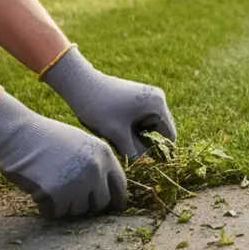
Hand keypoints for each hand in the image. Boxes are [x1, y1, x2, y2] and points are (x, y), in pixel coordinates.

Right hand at [0, 89, 127, 218]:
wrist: (18, 134)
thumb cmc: (46, 137)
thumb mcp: (81, 142)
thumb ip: (96, 162)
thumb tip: (103, 188)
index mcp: (104, 155)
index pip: (120, 184)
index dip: (118, 198)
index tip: (116, 207)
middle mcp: (95, 170)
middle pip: (101, 203)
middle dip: (89, 205)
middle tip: (75, 201)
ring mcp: (77, 183)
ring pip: (78, 210)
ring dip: (67, 206)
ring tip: (52, 191)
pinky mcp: (57, 194)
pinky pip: (57, 213)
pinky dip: (49, 209)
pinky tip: (40, 196)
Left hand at [40, 46, 176, 160]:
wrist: (80, 85)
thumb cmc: (99, 107)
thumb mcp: (117, 134)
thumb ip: (134, 153)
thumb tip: (145, 164)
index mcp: (157, 104)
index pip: (169, 135)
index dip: (159, 151)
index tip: (144, 162)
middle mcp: (157, 98)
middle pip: (160, 131)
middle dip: (146, 143)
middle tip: (127, 150)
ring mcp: (147, 97)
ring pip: (149, 126)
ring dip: (137, 136)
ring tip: (118, 138)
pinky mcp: (137, 98)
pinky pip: (141, 119)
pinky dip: (131, 128)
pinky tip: (116, 130)